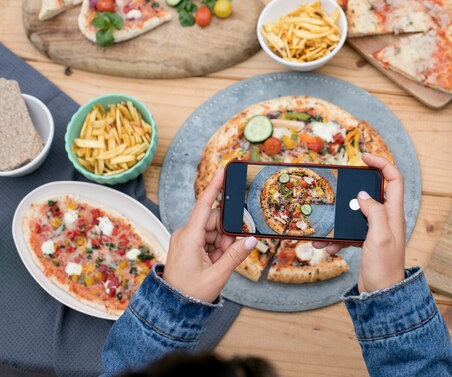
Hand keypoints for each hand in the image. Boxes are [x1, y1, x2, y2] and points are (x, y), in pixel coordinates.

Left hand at [163, 167, 257, 301]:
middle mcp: (185, 234)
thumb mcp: (218, 275)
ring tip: (219, 263)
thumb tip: (252, 240)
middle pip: (214, 221)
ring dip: (222, 244)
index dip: (214, 187)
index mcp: (189, 237)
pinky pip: (208, 240)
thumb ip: (236, 255)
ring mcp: (186, 240)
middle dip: (226, 234)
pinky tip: (215, 262)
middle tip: (228, 252)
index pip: (204, 205)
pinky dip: (216, 249)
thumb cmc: (190, 292)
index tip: (222, 171)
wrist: (172, 307)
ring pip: (213, 231)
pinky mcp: (188, 246)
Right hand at [314, 153, 405, 292]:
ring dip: (340, 219)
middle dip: (353, 190)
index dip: (382, 164)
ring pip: (356, 214)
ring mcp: (376, 231)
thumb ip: (374, 212)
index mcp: (394, 214)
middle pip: (372, 193)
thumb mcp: (379, 236)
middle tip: (339, 187)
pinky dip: (336, 237)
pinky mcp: (365, 242)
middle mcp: (387, 219)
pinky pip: (348, 232)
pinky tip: (327, 247)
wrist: (381, 295)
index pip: (394, 179)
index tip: (364, 157)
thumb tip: (363, 195)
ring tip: (324, 229)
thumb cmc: (384, 267)